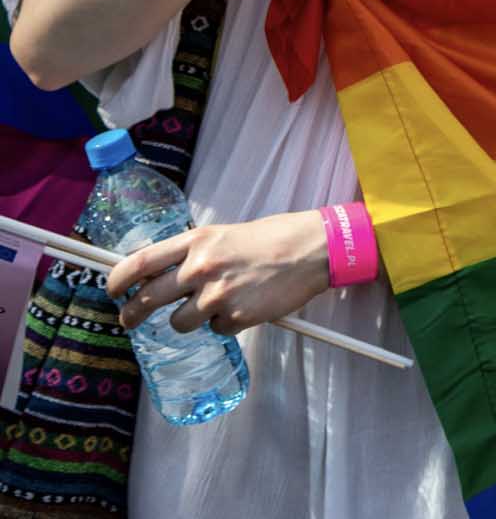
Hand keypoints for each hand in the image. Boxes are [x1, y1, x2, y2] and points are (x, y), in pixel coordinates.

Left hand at [107, 209, 331, 334]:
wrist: (313, 249)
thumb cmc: (272, 239)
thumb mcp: (224, 236)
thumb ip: (193, 254)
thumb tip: (161, 277)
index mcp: (197, 241)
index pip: (140, 263)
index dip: (117, 280)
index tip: (112, 291)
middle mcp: (201, 268)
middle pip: (147, 300)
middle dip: (132, 315)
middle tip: (130, 321)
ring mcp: (217, 295)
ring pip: (179, 323)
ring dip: (191, 319)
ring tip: (218, 304)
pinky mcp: (236, 317)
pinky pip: (216, 329)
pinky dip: (227, 323)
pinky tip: (246, 305)